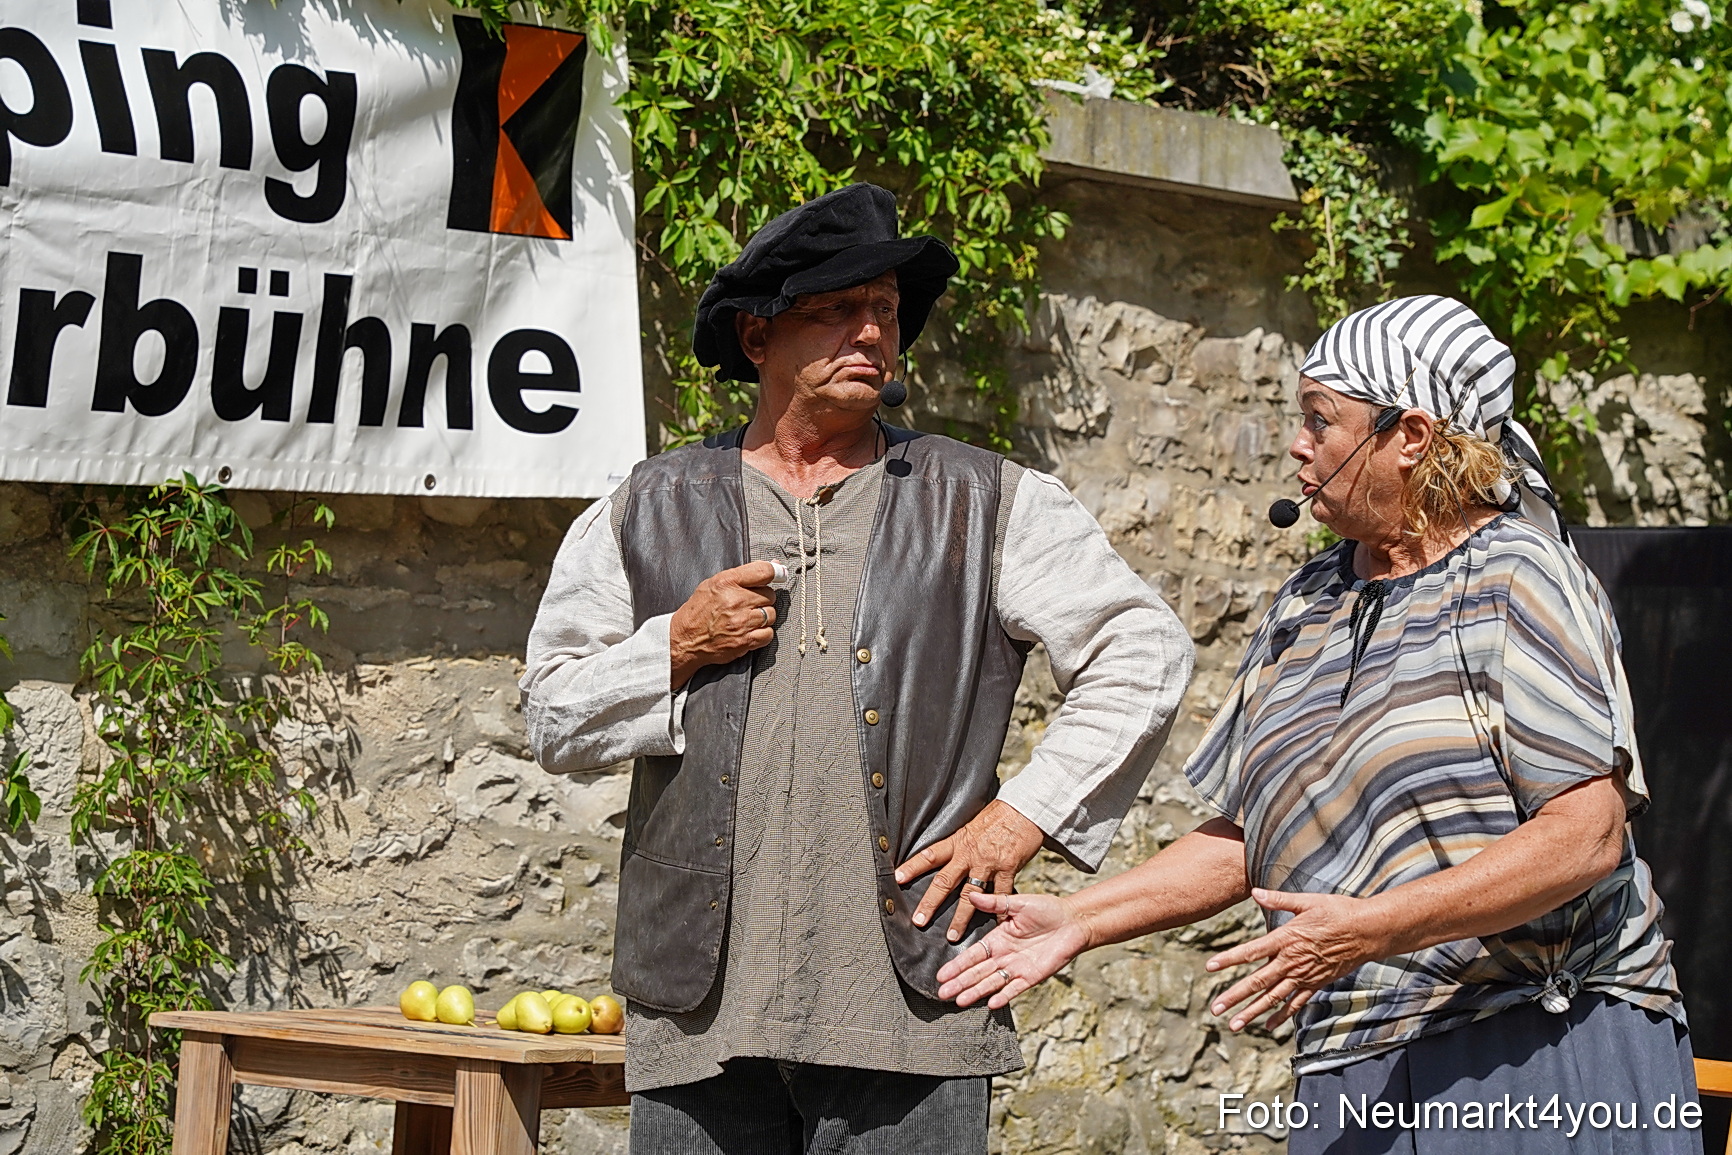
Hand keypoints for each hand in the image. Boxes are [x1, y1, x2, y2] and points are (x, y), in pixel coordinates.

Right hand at [669, 562, 776, 689]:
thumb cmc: (699, 611)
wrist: (685, 639)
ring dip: (763, 617)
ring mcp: (741, 622)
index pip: (763, 571)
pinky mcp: (745, 641)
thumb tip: (775, 566)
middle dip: (762, 599)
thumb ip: (745, 574)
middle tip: (748, 603)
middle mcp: (735, 601)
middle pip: (770, 595)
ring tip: (747, 618)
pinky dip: (762, 633)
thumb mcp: (715, 583)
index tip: (780, 574)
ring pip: (771, 615)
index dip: (776, 572)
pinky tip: (750, 631)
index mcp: (726, 582)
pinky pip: (768, 634)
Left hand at [894, 799, 1045, 941]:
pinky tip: (996, 926)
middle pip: (945, 881)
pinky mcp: (1007, 869)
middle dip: (930, 902)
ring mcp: (988, 863)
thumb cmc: (999, 814)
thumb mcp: (972, 824)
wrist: (1024, 809)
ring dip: (960, 918)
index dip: (912, 867)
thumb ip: (961, 841)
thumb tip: (949, 851)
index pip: (930, 855)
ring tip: (952, 936)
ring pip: (970, 895)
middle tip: (918, 921)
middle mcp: (970, 854)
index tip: (897, 878)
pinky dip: (999, 912)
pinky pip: (1002, 895)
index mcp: (959, 842)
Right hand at [934, 892, 1090, 1007]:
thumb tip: (972, 895)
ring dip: (976, 992)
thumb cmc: (1048, 910)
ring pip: (992, 983)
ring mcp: (1017, 968)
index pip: (973, 954)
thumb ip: (995, 903)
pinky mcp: (1033, 976)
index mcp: (998, 938)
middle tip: (942, 994)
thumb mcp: (1019, 903)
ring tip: (959, 1001)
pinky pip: (1015, 989)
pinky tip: (991, 1004)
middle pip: (978, 972)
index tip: (942, 974)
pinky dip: (1004, 996)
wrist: (1074, 921)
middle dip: (960, 982)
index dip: (957, 964)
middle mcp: (1004, 955)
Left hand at [1204, 887, 1388, 1032]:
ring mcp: (1304, 976)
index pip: (1251, 951)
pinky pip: (1295, 1004)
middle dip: (1234, 996)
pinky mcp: (1316, 984)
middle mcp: (1292, 961)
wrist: (1368, 931)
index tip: (1209, 967)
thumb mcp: (1307, 901)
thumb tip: (1255, 892)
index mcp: (1286, 938)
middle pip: (1258, 982)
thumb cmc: (1337, 911)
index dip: (1229, 959)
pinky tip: (1267, 1026)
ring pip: (1274, 998)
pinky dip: (1281, 1016)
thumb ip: (1279, 899)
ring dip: (1252, 1012)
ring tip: (1234, 1024)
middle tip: (1215, 1009)